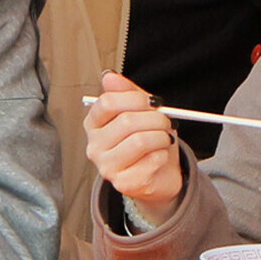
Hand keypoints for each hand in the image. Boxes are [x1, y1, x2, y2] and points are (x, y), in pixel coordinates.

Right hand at [79, 74, 185, 220]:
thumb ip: (127, 93)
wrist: (160, 175)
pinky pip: (151, 161)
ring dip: (161, 137)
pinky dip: (163, 155)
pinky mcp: (123, 183)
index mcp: (94, 124)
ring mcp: (107, 167)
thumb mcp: (140, 113)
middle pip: (126, 121)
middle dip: (155, 119)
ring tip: (165, 138)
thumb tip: (109, 76)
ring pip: (140, 141)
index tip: (152, 102)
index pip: (107, 103)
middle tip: (166, 121)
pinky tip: (160, 156)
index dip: (134, 98)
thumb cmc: (148, 141)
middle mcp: (94, 146)